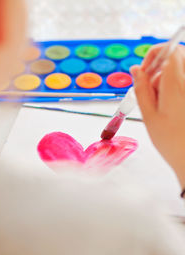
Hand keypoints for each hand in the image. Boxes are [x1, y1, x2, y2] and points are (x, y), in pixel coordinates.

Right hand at [131, 45, 184, 187]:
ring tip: (158, 104)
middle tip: (148, 88)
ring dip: (166, 80)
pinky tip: (168, 105)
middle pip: (177, 58)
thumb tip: (137, 70)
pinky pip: (183, 82)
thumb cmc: (171, 142)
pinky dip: (173, 88)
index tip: (145, 70)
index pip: (171, 50)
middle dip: (159, 68)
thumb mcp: (149, 116)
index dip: (155, 54)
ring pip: (181, 71)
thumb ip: (142, 89)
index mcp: (177, 84)